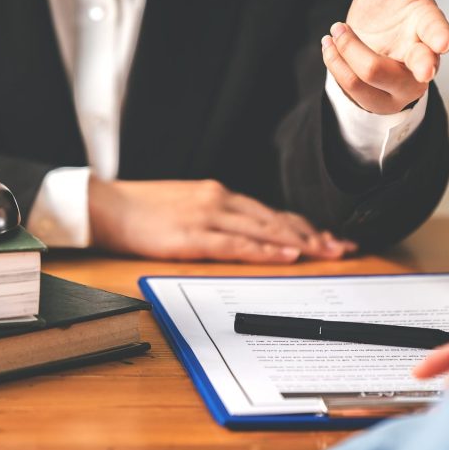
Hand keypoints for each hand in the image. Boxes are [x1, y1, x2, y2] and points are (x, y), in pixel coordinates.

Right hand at [88, 177, 355, 262]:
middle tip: (343, 248)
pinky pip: (237, 244)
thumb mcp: (183, 207)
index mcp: (217, 194)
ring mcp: (206, 217)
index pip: (270, 212)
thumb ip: (213, 218)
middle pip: (276, 219)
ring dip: (300, 242)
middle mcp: (218, 200)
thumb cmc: (140, 211)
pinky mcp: (192, 236)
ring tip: (328, 253)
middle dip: (313, 234)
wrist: (105, 206)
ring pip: (264, 229)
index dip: (303, 226)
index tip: (329, 238)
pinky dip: (266, 249)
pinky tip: (287, 254)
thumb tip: (241, 235)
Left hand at [322, 0, 448, 113]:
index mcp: (429, 28)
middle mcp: (419, 60)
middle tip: (426, 71)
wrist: (363, 30)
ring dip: (348, 50)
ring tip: (336, 30)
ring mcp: (399, 85)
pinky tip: (329, 45)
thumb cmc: (391, 3)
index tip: (443, 43)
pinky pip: (352, 86)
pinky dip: (335, 62)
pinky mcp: (375, 99)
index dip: (440, 36)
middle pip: (419, 69)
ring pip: (372, 75)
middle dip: (419, 66)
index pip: (437, 32)